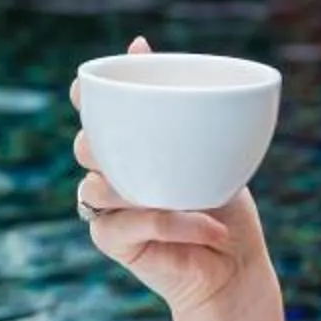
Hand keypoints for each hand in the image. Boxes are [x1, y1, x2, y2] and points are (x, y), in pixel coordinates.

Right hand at [71, 36, 276, 320]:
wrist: (235, 265)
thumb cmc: (225, 206)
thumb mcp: (213, 153)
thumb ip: (187, 115)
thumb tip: (154, 54)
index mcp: (130, 146)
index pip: (95, 115)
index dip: (84, 97)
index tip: (86, 84)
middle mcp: (111, 174)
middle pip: (84, 147)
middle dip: (101, 143)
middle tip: (139, 149)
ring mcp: (108, 208)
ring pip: (95, 187)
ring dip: (139, 188)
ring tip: (188, 198)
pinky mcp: (113, 241)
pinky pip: (131, 222)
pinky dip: (173, 223)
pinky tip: (209, 228)